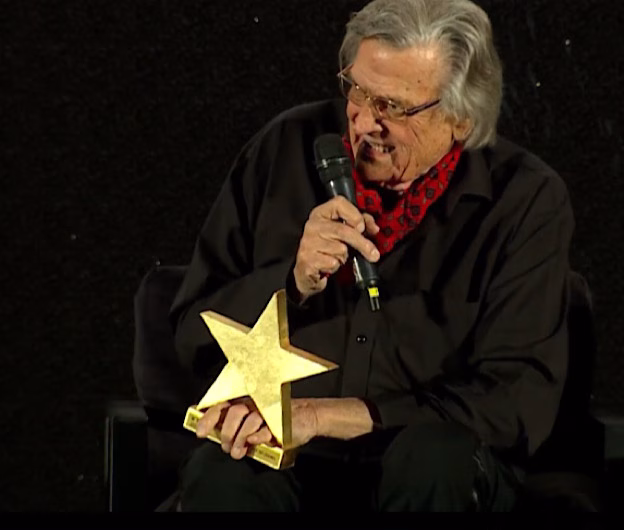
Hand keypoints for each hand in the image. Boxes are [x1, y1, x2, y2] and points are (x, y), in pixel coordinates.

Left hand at [195, 398, 319, 459]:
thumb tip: (210, 429)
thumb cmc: (276, 420)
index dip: (209, 417)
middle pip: (234, 412)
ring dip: (239, 438)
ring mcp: (269, 411)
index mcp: (246, 402)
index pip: (223, 405)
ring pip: (249, 420)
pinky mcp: (281, 420)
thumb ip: (234, 424)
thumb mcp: (253, 421)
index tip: (201, 432)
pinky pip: (266, 428)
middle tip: (225, 447)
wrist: (307, 417)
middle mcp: (255, 403)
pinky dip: (257, 436)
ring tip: (237, 452)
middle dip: (226, 432)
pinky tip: (253, 442)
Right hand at [293, 196, 379, 301]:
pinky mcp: (307, 259)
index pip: (339, 203)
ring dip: (344, 256)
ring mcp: (308, 242)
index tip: (362, 227)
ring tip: (337, 256)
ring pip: (340, 249)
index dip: (354, 214)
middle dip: (362, 243)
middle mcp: (313, 225)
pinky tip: (329, 263)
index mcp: (321, 213)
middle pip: (343, 230)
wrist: (308, 269)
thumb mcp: (343, 231)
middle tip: (374, 253)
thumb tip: (374, 228)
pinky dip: (336, 266)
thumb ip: (360, 223)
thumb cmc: (327, 247)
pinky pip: (332, 263)